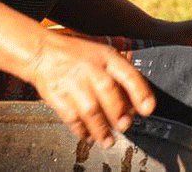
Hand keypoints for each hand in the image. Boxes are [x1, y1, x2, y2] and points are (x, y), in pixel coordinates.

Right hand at [24, 31, 155, 147]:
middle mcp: (91, 70)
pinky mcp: (57, 96)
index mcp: (107, 57)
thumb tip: (135, 97)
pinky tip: (88, 135)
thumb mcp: (103, 51)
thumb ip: (119, 70)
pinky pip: (71, 117)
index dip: (140, 93)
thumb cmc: (77, 53)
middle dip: (118, 113)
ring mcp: (73, 83)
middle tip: (125, 126)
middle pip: (108, 92)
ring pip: (90, 109)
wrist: (43, 52)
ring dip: (101, 128)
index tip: (148, 109)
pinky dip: (81, 129)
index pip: (128, 74)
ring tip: (108, 140)